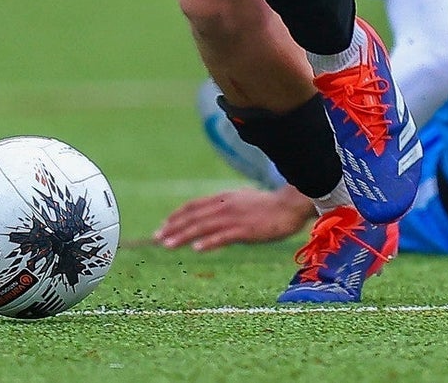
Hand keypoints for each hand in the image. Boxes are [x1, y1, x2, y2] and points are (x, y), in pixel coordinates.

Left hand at [153, 188, 312, 252]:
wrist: (291, 206)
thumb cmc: (268, 206)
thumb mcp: (242, 202)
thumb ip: (225, 208)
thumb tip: (211, 218)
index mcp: (223, 198)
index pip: (193, 206)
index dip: (176, 215)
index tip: (162, 226)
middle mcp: (225, 206)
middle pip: (193, 216)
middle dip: (173, 227)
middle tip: (156, 238)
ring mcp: (235, 218)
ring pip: (203, 227)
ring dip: (183, 235)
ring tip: (167, 244)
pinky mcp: (246, 231)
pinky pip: (223, 237)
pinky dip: (208, 242)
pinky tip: (196, 249)